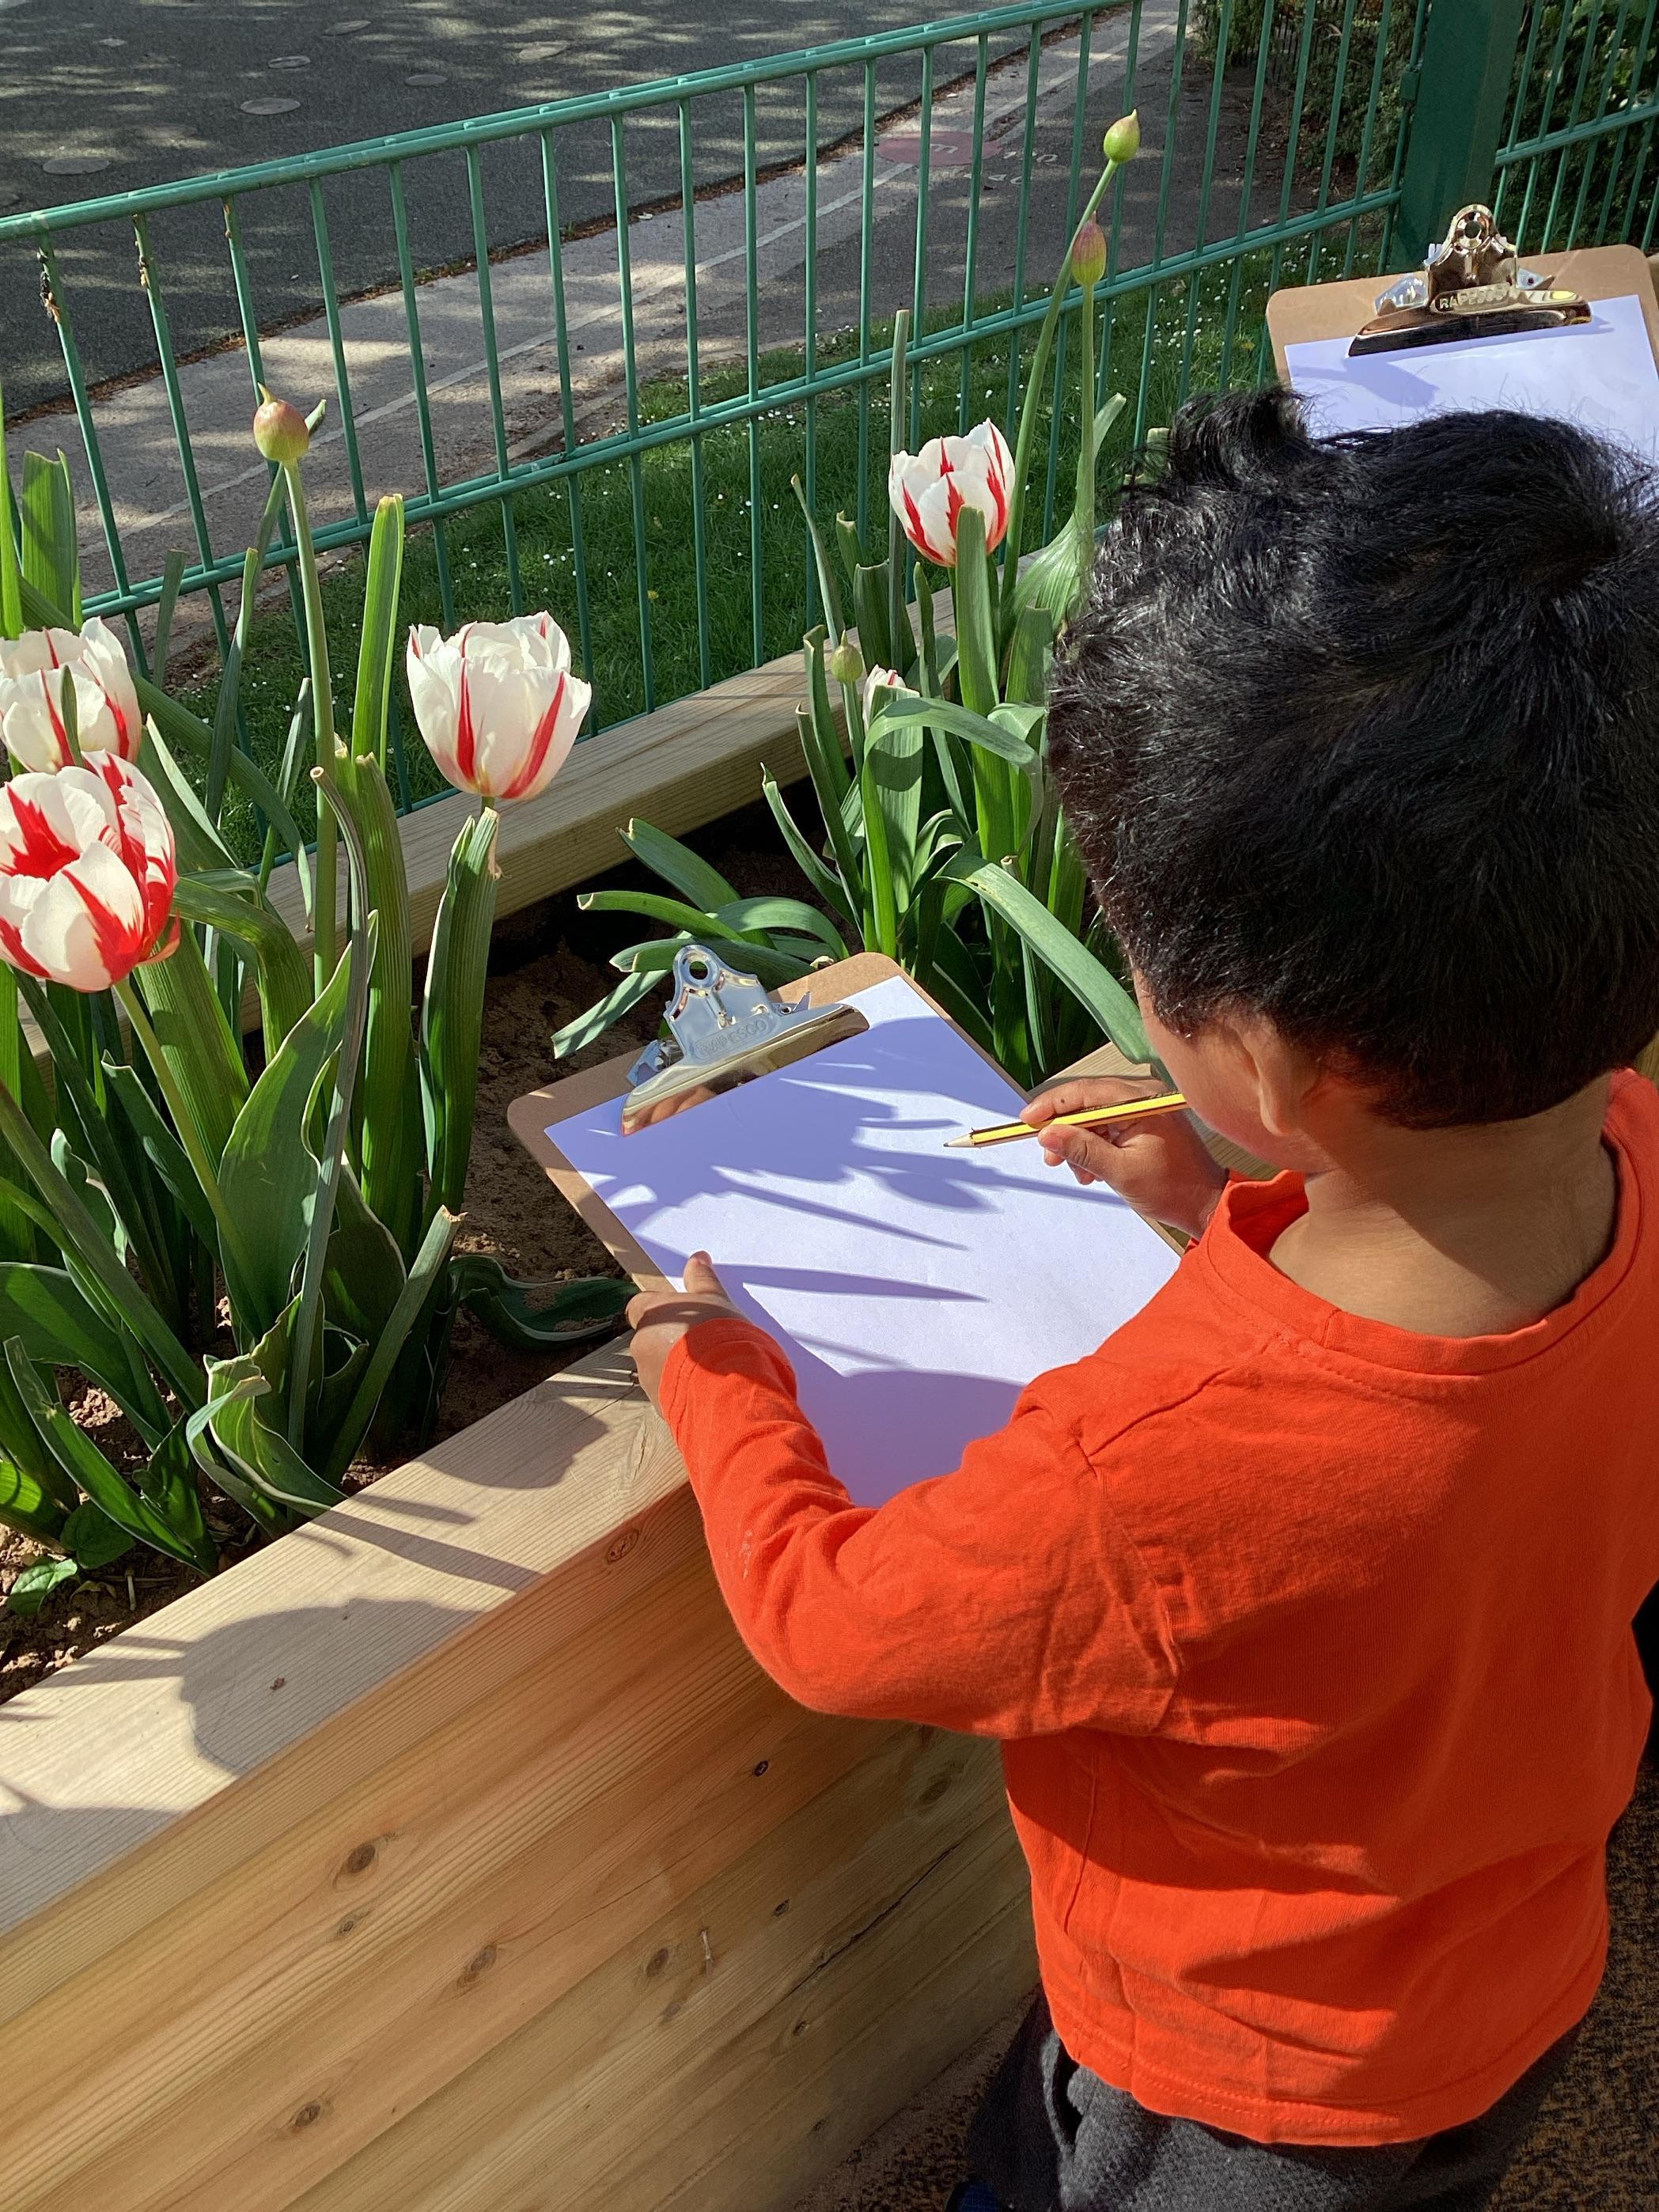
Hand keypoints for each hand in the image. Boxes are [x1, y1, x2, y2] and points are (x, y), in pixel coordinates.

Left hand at [626, 1251, 742, 1411]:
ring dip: (676, 1368)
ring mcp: (648, 1377)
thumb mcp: (715, 1299)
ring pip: (659, 1368)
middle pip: (650, 1339)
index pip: (638, 1306)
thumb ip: (702, 1279)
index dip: (659, 1309)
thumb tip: (697, 1258)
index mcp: (650, 1314)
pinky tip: (708, 1388)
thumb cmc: (718, 1333)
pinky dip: (683, 1390)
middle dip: (670, 1342)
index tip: (681, 1313)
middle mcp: (641, 1345)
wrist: (725, 1384)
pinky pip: (669, 1393)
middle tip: (701, 1342)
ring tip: (709, 1369)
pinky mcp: (659, 1403)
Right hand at [1021, 1076, 1226, 1239]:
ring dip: (1079, 1144)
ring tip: (1079, 1173)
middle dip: (1065, 1130)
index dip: (1053, 1105)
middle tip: (1050, 1157)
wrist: (1204, 1205)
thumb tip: (1047, 1133)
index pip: (1087, 1091)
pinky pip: (1107, 1128)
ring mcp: (1144, 1109)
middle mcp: (1143, 1097)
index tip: (1027, 1121)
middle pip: (1087, 1101)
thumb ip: (1082, 1149)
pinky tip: (1092, 1171)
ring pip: (1094, 1117)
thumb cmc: (1171, 1190)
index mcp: (1142, 1101)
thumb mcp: (1120, 1172)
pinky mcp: (1143, 1123)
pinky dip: (1093, 1148)